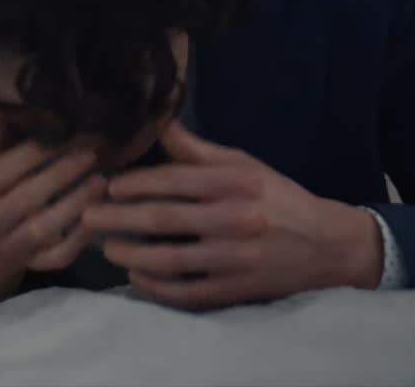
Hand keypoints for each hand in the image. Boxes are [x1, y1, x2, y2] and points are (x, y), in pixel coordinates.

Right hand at [0, 106, 108, 302]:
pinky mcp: (35, 264)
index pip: (10, 167)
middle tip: (94, 152)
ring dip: (74, 204)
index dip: (43, 149)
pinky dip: (78, 240)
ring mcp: (14, 246)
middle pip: (29, 197)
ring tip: (101, 181)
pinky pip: (58, 256)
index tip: (73, 132)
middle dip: (63, 173)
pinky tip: (97, 216)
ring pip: (44, 228)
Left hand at [81, 122, 381, 309]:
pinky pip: (188, 292)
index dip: (136, 183)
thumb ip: (199, 150)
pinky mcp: (237, 289)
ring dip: (132, 254)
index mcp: (236, 183)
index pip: (175, 181)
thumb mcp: (245, 165)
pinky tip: (137, 277)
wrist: (326, 244)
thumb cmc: (280, 197)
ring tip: (107, 247)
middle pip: (165, 219)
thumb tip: (159, 122)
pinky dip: (158, 287)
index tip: (108, 184)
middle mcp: (235, 219)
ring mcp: (235, 258)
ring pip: (171, 259)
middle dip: (119, 217)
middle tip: (88, 215)